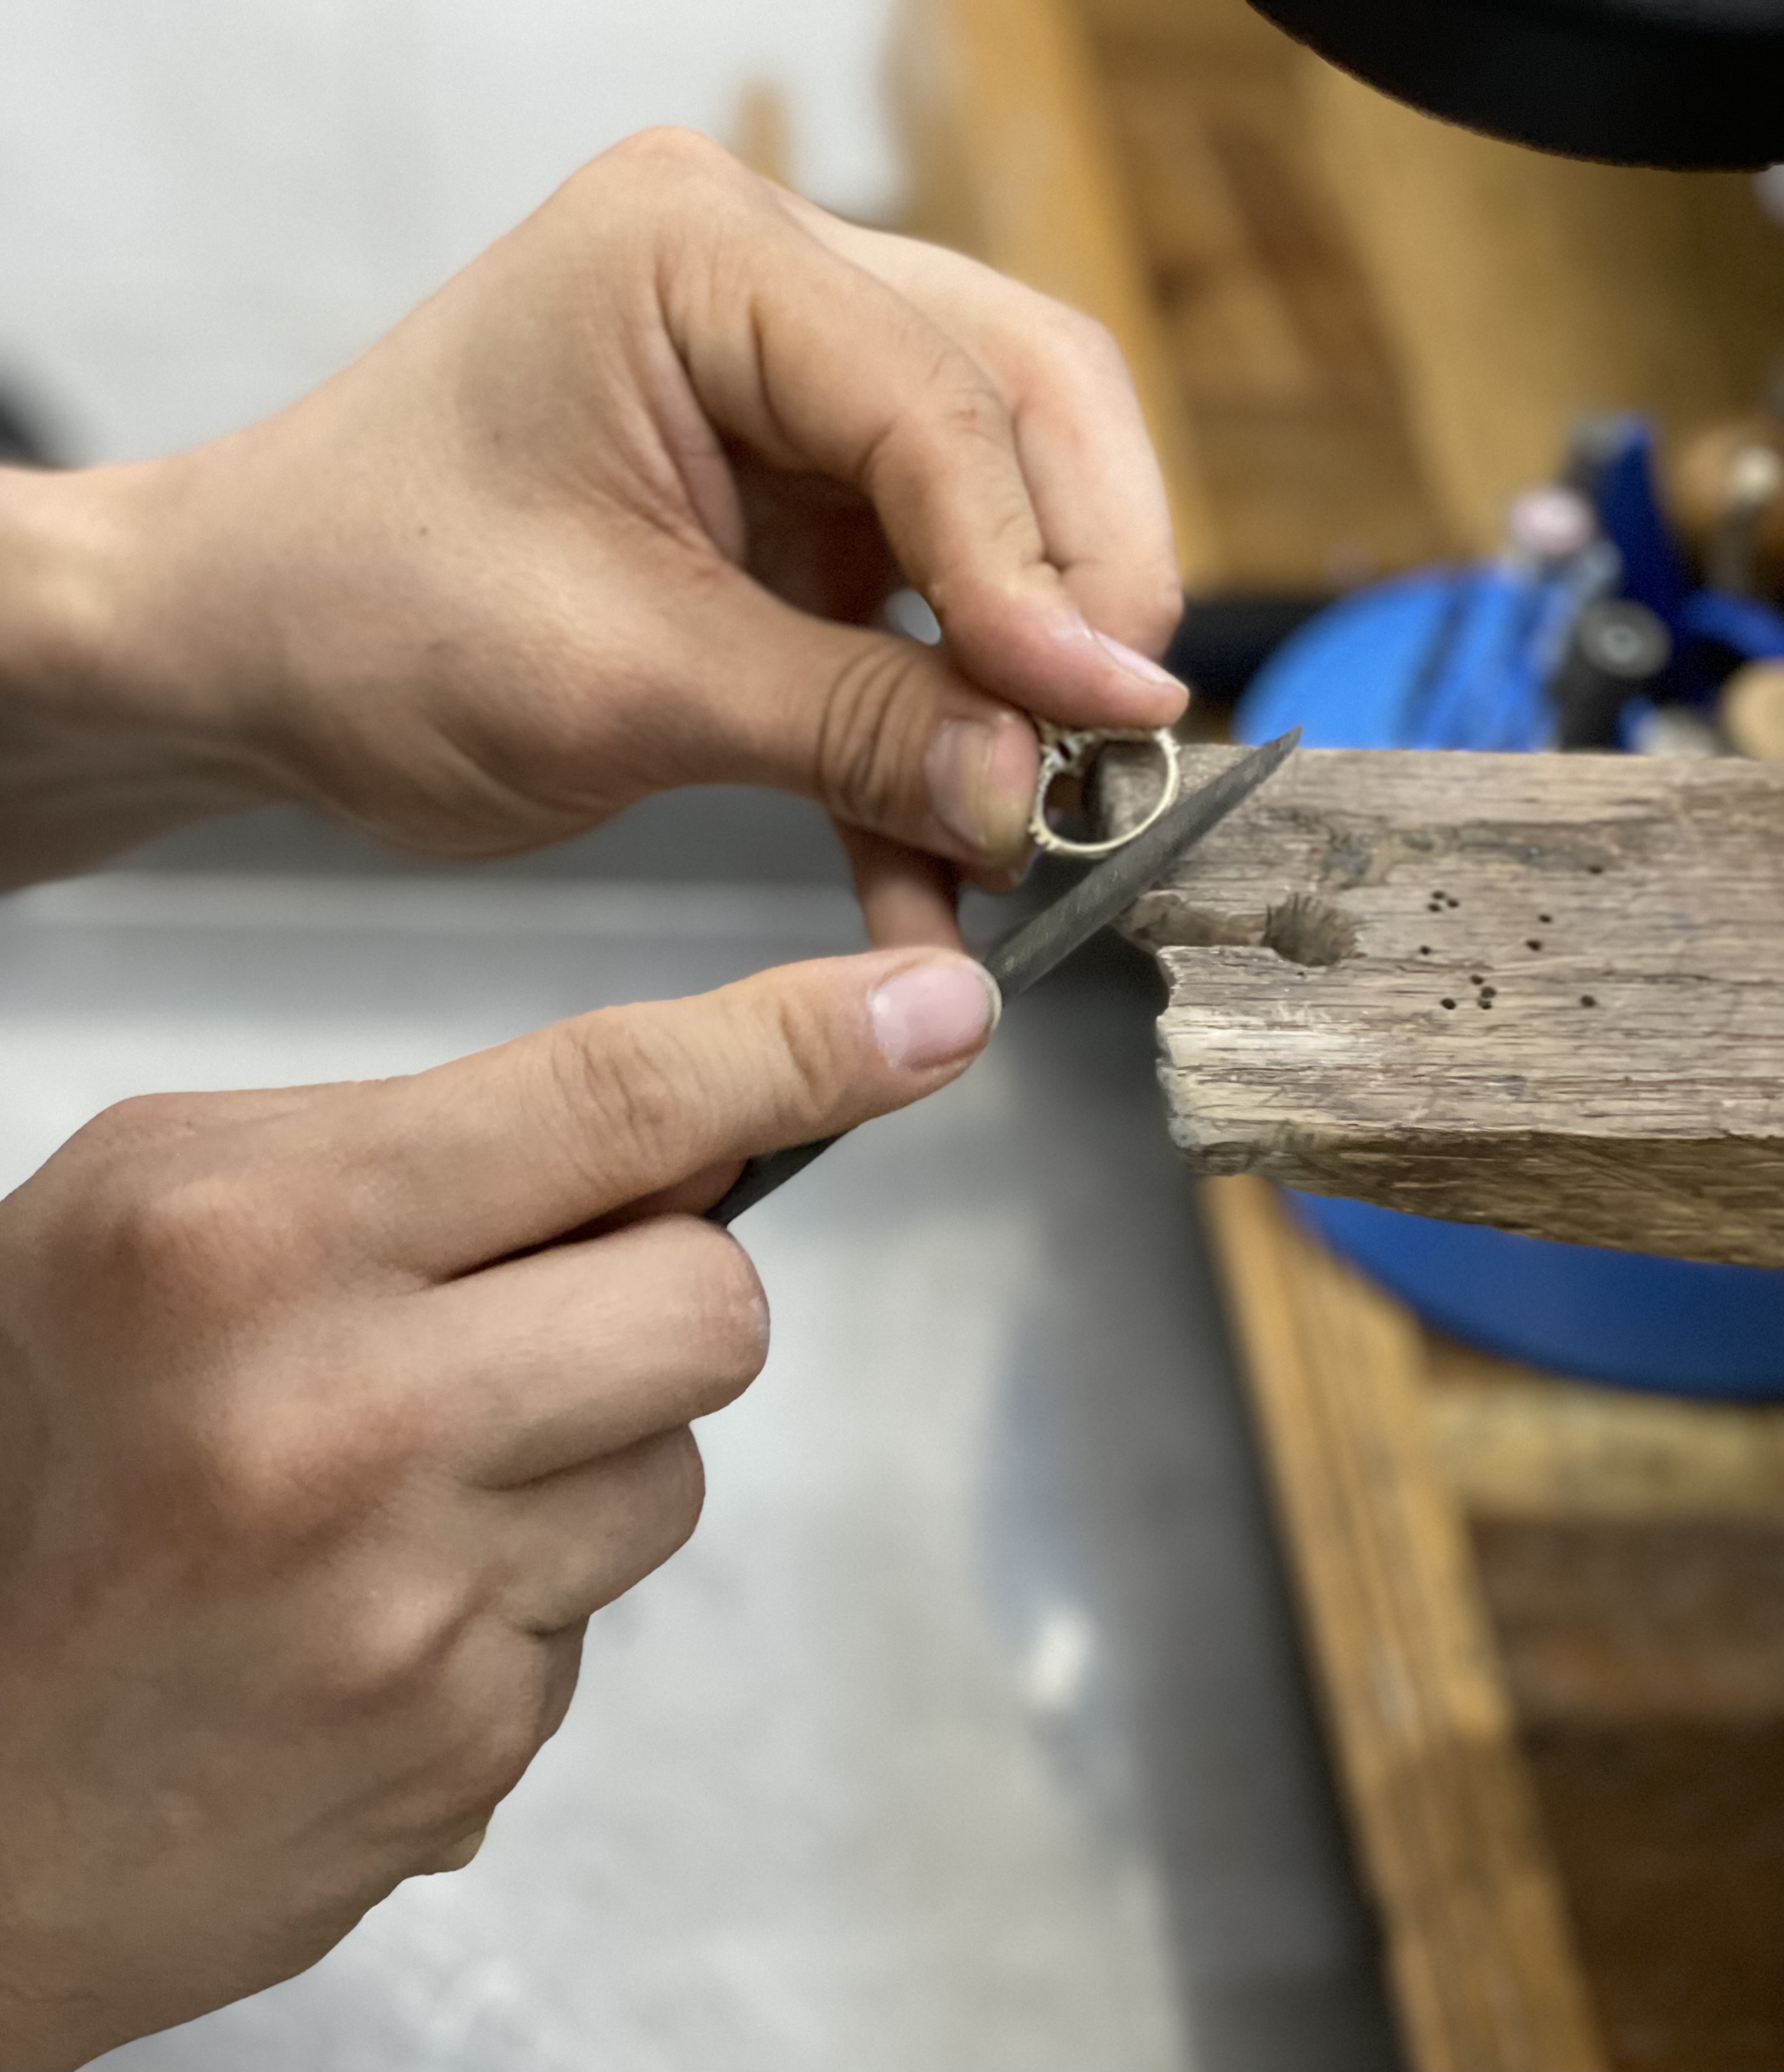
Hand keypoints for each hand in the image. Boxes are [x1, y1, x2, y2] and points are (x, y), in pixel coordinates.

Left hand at [0, 129, 1182, 938]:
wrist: (240, 656)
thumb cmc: (357, 616)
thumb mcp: (621, 682)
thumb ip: (849, 727)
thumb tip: (1036, 791)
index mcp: (698, 259)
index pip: (939, 403)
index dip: (1043, 579)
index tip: (1108, 727)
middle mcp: (761, 298)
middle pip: (1016, 419)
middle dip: (1072, 604)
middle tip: (1105, 761)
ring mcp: (781, 410)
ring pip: (990, 528)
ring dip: (1012, 690)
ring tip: (1031, 835)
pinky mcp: (781, 521)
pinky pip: (906, 625)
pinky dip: (925, 745)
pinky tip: (935, 876)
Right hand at [0, 947, 996, 2067]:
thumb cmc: (23, 1446)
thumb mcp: (167, 1214)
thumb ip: (416, 1154)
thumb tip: (680, 1134)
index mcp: (252, 1234)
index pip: (613, 1099)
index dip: (801, 1048)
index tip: (935, 1016)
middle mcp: (342, 1416)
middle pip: (708, 1304)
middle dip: (660, 1296)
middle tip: (521, 1321)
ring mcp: (410, 1609)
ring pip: (670, 1470)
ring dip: (579, 1460)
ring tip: (398, 1486)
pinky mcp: (456, 1751)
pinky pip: (590, 1622)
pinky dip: (514, 1598)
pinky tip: (367, 1610)